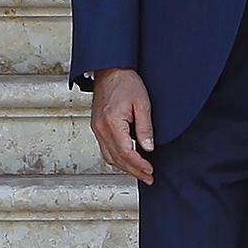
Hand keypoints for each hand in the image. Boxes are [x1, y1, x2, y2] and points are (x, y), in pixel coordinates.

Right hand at [91, 68, 155, 183]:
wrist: (110, 70)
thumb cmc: (126, 83)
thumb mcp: (142, 103)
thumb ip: (145, 128)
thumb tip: (148, 148)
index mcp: (112, 123)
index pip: (126, 152)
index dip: (139, 164)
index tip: (150, 170)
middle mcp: (100, 128)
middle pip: (117, 159)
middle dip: (134, 171)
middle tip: (148, 177)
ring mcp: (96, 128)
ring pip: (109, 157)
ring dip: (125, 167)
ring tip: (140, 172)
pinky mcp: (97, 126)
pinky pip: (105, 149)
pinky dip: (117, 158)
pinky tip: (127, 160)